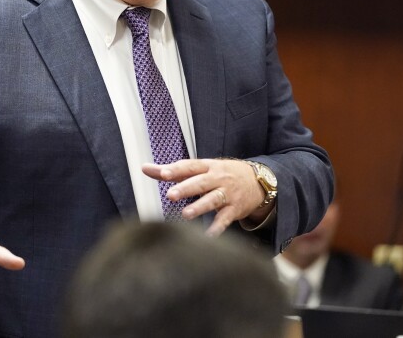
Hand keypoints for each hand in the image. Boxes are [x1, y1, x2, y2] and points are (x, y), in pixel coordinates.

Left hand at [142, 158, 266, 235]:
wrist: (258, 181)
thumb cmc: (221, 174)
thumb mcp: (200, 168)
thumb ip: (172, 170)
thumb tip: (144, 168)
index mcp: (207, 166)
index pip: (190, 166)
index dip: (177, 170)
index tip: (163, 174)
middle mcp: (218, 178)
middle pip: (200, 182)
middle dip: (186, 188)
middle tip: (170, 195)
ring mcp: (227, 194)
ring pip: (213, 200)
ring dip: (199, 207)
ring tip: (185, 214)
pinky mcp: (235, 209)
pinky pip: (225, 219)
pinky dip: (217, 228)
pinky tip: (208, 236)